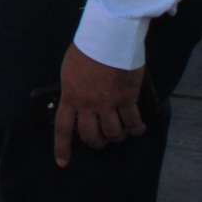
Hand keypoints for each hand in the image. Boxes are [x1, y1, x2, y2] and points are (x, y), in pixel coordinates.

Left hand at [54, 43, 145, 167]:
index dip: (62, 148)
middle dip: (97, 143)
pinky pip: (132, 122)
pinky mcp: (126, 99)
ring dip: (118, 137)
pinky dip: (136, 129)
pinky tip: (138, 129)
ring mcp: (107, 104)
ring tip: (122, 134)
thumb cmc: (87, 49)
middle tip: (102, 141)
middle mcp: (87, 104)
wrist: (107, 38)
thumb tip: (76, 100)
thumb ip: (73, 89)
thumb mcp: (70, 70)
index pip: (63, 128)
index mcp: (70, 96)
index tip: (62, 163)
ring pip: (113, 133)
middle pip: (90, 136)